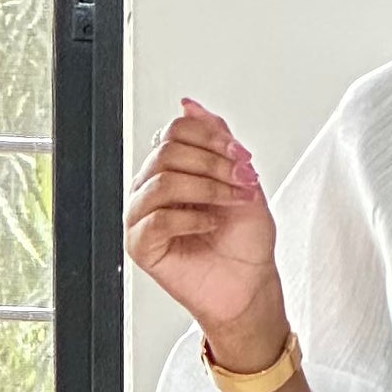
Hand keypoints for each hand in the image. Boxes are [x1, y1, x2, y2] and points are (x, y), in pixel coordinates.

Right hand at [124, 97, 283, 359]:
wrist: (250, 286)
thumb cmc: (245, 242)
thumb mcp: (242, 178)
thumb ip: (217, 139)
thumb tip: (189, 105)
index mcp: (172, 169)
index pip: (174, 131)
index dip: (211, 137)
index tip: (241, 156)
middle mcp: (152, 188)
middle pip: (167, 152)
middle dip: (212, 163)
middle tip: (241, 180)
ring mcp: (142, 216)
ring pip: (162, 181)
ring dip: (206, 188)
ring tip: (231, 202)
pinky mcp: (141, 246)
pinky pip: (157, 219)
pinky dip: (192, 219)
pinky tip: (212, 225)